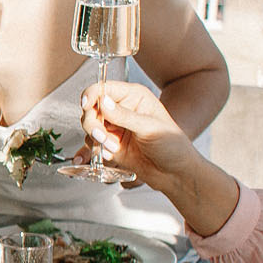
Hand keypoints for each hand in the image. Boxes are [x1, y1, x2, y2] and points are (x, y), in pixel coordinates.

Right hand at [78, 78, 198, 188]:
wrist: (175, 173)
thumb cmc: (173, 145)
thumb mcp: (150, 127)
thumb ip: (124, 115)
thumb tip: (103, 102)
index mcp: (134, 97)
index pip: (104, 89)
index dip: (92, 95)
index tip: (87, 105)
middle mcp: (121, 109)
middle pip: (92, 108)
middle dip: (93, 123)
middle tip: (101, 135)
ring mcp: (115, 127)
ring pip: (89, 126)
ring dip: (96, 138)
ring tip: (113, 147)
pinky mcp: (110, 144)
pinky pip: (92, 143)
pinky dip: (97, 150)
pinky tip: (112, 155)